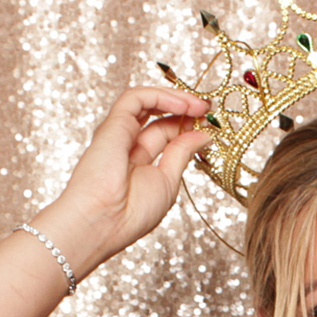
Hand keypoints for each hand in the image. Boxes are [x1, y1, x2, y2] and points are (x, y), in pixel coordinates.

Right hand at [37, 87, 210, 275]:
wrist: (105, 220)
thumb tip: (203, 135)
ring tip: (201, 105)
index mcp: (139, 164)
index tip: (212, 125)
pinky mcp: (112, 124)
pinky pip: (136, 98)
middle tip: (210, 109)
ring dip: (176, 99)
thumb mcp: (168, 181)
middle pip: (159, 118)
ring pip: (146, 102)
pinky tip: (183, 105)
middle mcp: (127, 146)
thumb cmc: (132, 212)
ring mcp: (118, 134)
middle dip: (186, 110)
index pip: (166, 135)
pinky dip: (160, 96)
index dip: (188, 127)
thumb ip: (182, 154)